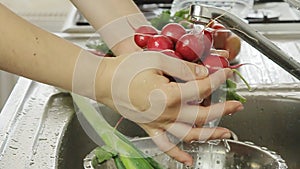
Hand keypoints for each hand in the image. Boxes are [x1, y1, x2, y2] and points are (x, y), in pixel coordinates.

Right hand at [95, 50, 243, 165]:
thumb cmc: (125, 69)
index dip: (217, 81)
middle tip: (236, 105)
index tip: (226, 75)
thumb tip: (202, 74)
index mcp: (168, 95)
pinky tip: (187, 160)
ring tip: (225, 133)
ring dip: (209, 135)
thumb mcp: (156, 59)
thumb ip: (182, 68)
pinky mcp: (149, 127)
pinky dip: (177, 154)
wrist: (103, 81)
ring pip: (188, 134)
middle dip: (222, 110)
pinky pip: (165, 145)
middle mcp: (165, 113)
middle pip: (200, 115)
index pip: (201, 89)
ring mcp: (157, 123)